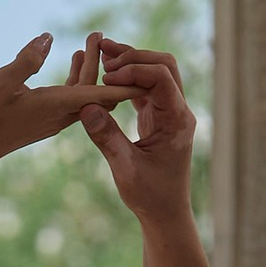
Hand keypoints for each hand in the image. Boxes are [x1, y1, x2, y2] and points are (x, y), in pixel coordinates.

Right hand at [0, 36, 127, 266]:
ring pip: (88, 92)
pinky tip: (75, 58)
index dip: (124, 79)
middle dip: (108, 63)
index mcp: (58, 106)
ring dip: (93, 67)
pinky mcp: (49, 118)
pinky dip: (79, 77)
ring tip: (94, 39)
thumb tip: (49, 38)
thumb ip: (27, 59)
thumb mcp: (1, 82)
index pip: (101, 92)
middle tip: (106, 35)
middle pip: (98, 88)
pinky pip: (75, 97)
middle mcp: (63, 114)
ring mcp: (57, 118)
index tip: (145, 68)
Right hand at [79, 36, 198, 228]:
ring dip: (131, 62)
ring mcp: (170, 111)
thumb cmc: (149, 196)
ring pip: (156, 71)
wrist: (165, 213)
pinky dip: (127, 77)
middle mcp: (179, 111)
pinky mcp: (159, 115)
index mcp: (177, 121)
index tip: (106, 77)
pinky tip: (106, 73)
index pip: (161, 78)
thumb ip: (107, 137)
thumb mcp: (125, 169)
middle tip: (104, 56)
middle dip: (134, 57)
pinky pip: (146, 85)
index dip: (133, 71)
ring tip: (102, 54)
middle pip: (164, 64)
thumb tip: (86, 106)